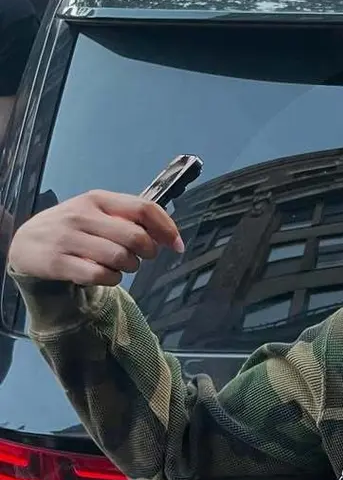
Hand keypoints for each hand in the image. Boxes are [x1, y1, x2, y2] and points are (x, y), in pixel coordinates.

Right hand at [8, 190, 183, 285]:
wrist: (27, 243)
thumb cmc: (73, 228)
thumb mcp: (96, 213)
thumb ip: (129, 218)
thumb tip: (169, 236)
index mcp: (97, 199)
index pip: (144, 208)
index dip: (167, 229)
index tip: (177, 245)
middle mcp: (83, 215)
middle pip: (136, 237)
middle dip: (147, 253)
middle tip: (140, 257)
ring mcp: (69, 238)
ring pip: (121, 258)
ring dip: (129, 268)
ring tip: (120, 266)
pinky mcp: (59, 262)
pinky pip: (101, 276)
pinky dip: (111, 280)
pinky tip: (105, 275)